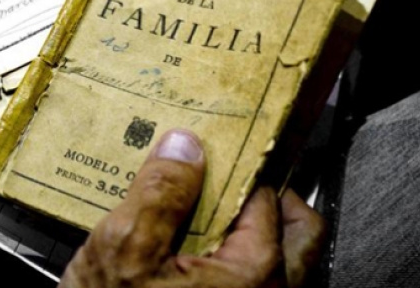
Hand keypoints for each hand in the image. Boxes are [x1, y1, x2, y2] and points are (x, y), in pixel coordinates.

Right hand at [58, 129, 325, 287]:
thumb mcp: (123, 250)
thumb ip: (160, 193)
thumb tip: (185, 145)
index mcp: (253, 276)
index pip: (266, 197)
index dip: (237, 167)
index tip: (212, 152)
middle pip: (295, 230)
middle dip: (262, 197)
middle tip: (221, 181)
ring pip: (278, 259)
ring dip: (245, 227)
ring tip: (195, 213)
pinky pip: (250, 282)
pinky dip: (228, 257)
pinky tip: (183, 251)